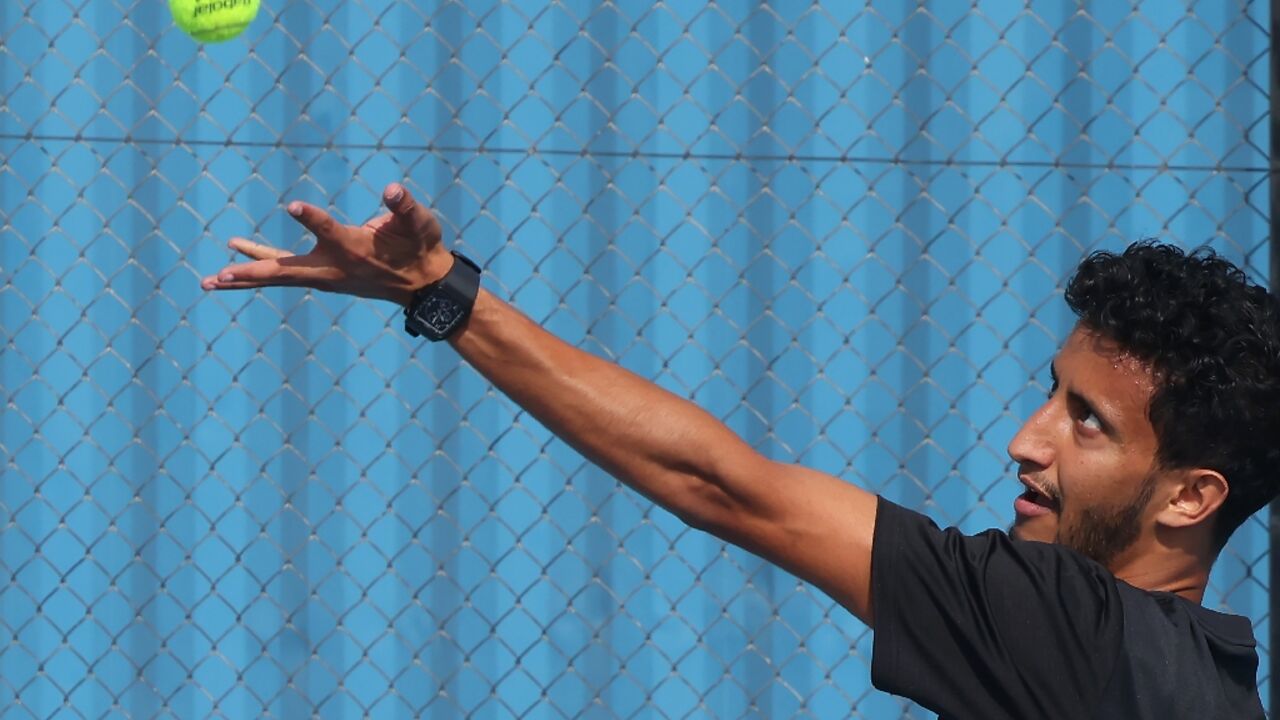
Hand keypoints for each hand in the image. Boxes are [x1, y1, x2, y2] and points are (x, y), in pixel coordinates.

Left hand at [199, 183, 453, 305]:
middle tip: (219, 274)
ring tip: (211, 278)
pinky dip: (260, 264)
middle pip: (285, 270)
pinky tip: (236, 256)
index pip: (329, 232)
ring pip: (278, 275)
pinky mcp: (322, 273)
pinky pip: (285, 271)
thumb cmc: (421, 247)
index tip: (293, 205)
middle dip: (252, 270)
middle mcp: (334, 267)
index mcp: (355, 249)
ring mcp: (325, 274)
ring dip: (245, 274)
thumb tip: (393, 190)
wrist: (423, 283)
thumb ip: (405, 208)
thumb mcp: (420, 224)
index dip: (312, 219)